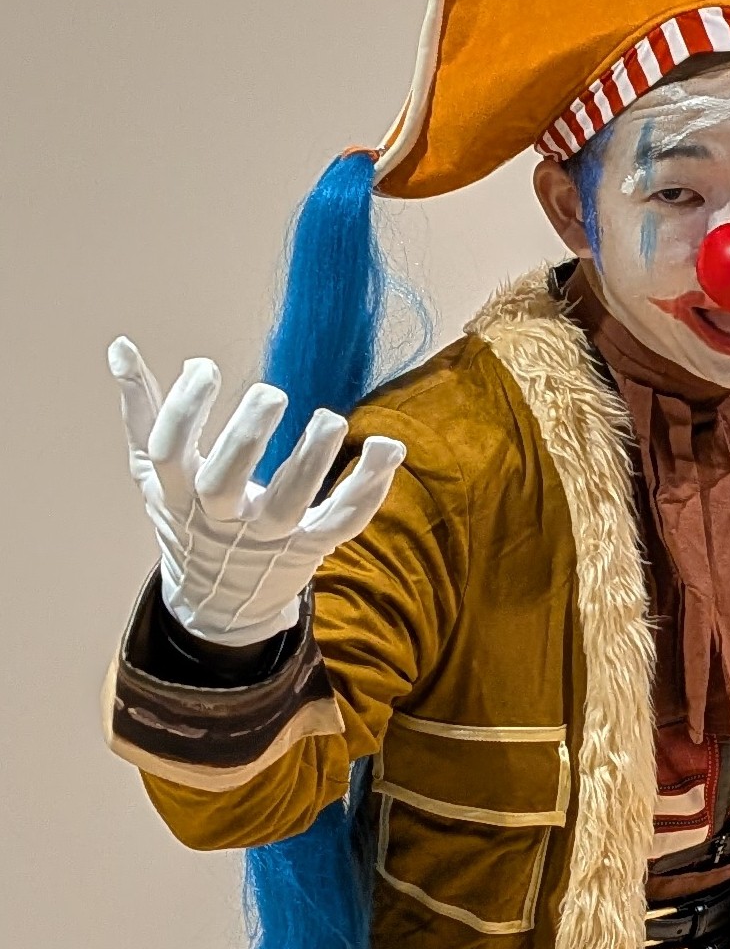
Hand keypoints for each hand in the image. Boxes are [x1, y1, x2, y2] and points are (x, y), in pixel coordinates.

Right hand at [109, 340, 404, 644]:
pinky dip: (369, 488)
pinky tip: (389, 447)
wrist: (220, 601)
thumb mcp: (155, 472)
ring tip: (330, 418)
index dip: (183, 410)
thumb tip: (120, 347)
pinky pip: (342, 522)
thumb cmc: (187, 519)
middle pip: (224, 484)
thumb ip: (142, 409)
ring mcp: (266, 538)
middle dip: (246, 439)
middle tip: (271, 393)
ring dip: (311, 462)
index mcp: (176, 495)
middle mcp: (219, 520)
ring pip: (288, 505)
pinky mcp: (309, 546)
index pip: (170, 452)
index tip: (205, 367)